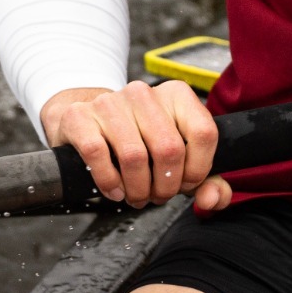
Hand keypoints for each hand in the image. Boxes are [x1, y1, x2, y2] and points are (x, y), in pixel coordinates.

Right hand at [39, 81, 231, 211]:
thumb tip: (212, 199)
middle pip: (169, 149)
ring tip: (137, 196)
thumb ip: (206, 181)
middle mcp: (144, 93)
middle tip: (157, 196)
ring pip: (135, 156)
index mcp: (176, 95)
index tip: (185, 184)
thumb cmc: (139, 142)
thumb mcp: (177, 157)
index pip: (204, 133)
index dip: (198, 169)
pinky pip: (98, 155)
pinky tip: (115, 191)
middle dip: (166, 186)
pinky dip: (109, 182)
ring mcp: (110, 102)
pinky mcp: (79, 117)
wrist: (86, 124)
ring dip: (138, 189)